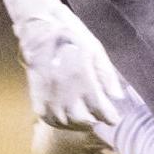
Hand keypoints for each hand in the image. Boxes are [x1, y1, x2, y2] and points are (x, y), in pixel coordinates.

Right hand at [0, 0, 123, 129]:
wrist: (40, 29)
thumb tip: (117, 97)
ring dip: (77, 124)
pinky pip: (47, 117)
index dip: (109, 116)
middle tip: (100, 119)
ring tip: (85, 120)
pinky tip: (66, 119)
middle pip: (82, 119)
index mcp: (81, 77)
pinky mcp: (36, 95)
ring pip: (64, 122)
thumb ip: (107, 75)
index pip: (99, 108)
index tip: (114, 118)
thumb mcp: (95, 50)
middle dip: (93, 122)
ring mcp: (48, 94)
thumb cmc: (71, 36)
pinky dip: (59, 122)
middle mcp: (64, 89)